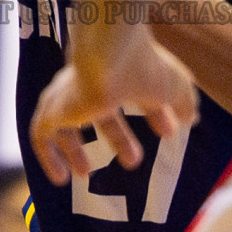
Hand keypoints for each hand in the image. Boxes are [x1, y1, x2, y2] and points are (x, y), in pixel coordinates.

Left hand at [30, 37, 198, 184]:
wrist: (110, 53)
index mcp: (121, 68)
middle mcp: (91, 78)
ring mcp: (68, 94)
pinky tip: (61, 178)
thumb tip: (190, 118)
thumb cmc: (143, 66)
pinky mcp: (54, 109)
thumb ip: (182, 102)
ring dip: (75, 149)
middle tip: (133, 161)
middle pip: (99, 109)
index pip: (135, 92)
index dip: (153, 112)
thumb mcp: (173, 87)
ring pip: (64, 121)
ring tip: (85, 175)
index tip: (169, 131)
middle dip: (116, 135)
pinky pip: (41, 136)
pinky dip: (49, 157)